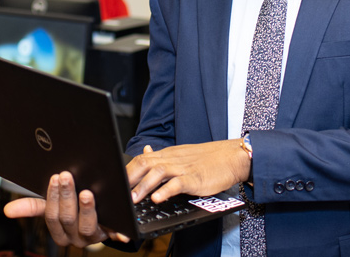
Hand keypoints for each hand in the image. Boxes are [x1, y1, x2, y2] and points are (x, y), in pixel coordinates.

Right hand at [3, 172, 129, 246]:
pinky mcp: (113, 234)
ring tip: (87, 193)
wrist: (107, 212)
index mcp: (59, 230)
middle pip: (67, 219)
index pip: (51, 216)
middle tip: (67, 176)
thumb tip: (7, 211)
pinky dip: (117, 229)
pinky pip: (115, 232)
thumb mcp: (54, 204)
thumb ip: (33, 206)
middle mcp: (75, 237)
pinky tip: (118, 223)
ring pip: (86, 227)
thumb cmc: (75, 205)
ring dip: (86, 210)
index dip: (52, 197)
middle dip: (66, 197)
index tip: (55, 178)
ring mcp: (93, 236)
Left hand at [127, 141, 250, 203]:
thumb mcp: (181, 154)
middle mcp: (173, 159)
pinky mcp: (196, 178)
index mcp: (168, 154)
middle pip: (145, 163)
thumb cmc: (208, 158)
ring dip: (143, 185)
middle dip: (130, 178)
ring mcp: (184, 168)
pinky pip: (178, 183)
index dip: (127, 170)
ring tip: (133, 198)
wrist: (233, 156)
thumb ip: (162, 156)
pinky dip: (166, 190)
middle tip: (118, 192)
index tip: (116, 183)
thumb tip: (145, 151)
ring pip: (158, 172)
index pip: (141, 158)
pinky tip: (158, 198)